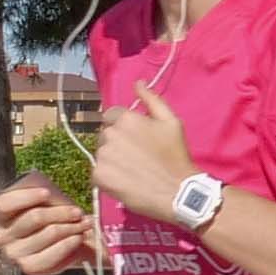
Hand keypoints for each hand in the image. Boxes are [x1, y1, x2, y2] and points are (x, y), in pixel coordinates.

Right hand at [0, 180, 94, 274]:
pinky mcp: (28, 267)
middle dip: (62, 212)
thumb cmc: (50, 217)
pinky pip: (51, 256)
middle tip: (79, 211)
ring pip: (49, 234)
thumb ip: (47, 194)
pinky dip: (68, 245)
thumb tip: (80, 181)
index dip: (26, 197)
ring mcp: (13, 253)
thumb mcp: (45, 202)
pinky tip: (78, 238)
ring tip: (86, 223)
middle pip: (34, 218)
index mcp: (0, 213)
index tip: (47, 193)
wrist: (59, 244)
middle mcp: (2, 235)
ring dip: (72, 227)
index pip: (4, 203)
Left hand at [90, 88, 199, 222]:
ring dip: (112, 159)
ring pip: (101, 153)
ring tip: (132, 170)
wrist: (177, 192)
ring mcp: (103, 156)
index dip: (123, 127)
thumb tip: (137, 82)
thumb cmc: (176, 155)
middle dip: (116, 142)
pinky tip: (125, 181)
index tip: (136, 140)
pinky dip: (108, 176)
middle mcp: (110, 134)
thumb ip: (151, 99)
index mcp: (126, 119)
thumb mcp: (171, 122)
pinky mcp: (99, 176)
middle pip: (105, 134)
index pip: (111, 115)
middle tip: (137, 156)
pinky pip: (98, 172)